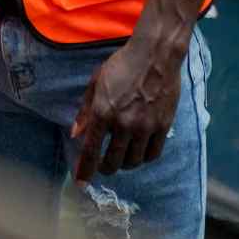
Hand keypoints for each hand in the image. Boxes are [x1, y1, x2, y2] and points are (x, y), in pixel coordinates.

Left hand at [71, 36, 185, 182]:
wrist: (155, 54)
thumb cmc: (122, 65)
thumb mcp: (96, 83)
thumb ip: (85, 111)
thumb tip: (75, 134)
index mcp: (103, 112)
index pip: (91, 150)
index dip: (85, 170)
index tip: (81, 183)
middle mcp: (123, 123)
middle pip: (113, 162)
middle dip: (105, 168)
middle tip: (104, 166)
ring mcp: (145, 126)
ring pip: (133, 161)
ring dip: (125, 163)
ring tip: (122, 157)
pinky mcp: (163, 126)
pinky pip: (152, 154)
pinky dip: (143, 158)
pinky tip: (139, 152)